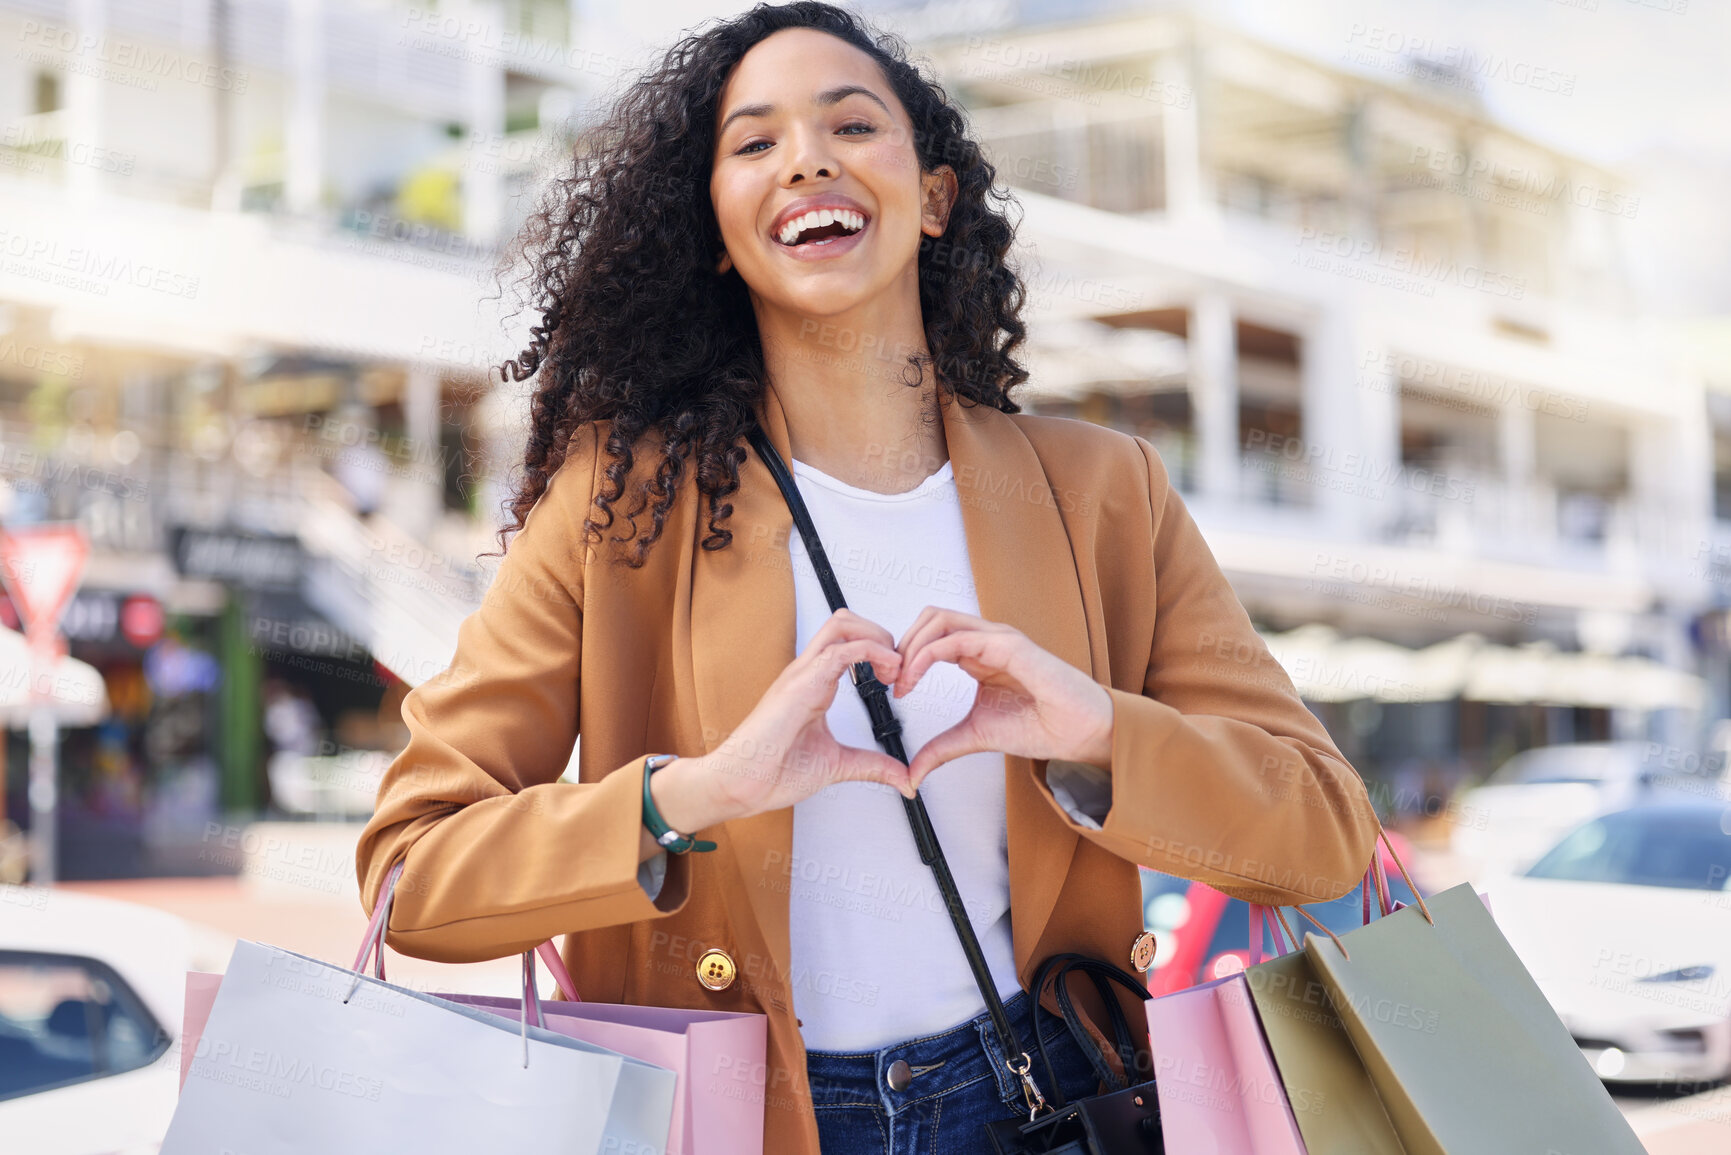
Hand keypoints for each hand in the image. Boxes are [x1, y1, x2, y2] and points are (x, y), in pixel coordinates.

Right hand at [692, 609, 916, 821]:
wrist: (742, 784)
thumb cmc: (773, 771)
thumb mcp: (837, 765)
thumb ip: (871, 766)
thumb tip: (902, 777)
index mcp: (814, 684)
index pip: (848, 642)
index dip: (879, 651)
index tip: (898, 679)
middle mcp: (807, 672)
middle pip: (846, 621)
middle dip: (880, 634)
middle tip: (898, 666)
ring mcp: (802, 674)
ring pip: (841, 624)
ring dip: (875, 636)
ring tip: (893, 666)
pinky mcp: (800, 684)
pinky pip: (839, 651)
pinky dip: (870, 652)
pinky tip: (887, 670)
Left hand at [894, 608, 1113, 790]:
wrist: (1080, 732)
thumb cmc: (1042, 725)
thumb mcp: (976, 737)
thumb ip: (942, 749)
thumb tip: (913, 772)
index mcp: (978, 654)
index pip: (930, 636)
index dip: (905, 656)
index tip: (893, 688)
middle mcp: (986, 639)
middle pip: (929, 618)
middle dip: (902, 644)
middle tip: (890, 679)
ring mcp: (997, 638)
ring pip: (938, 618)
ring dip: (911, 646)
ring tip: (902, 679)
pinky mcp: (1008, 646)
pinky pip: (957, 639)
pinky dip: (928, 654)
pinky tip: (916, 677)